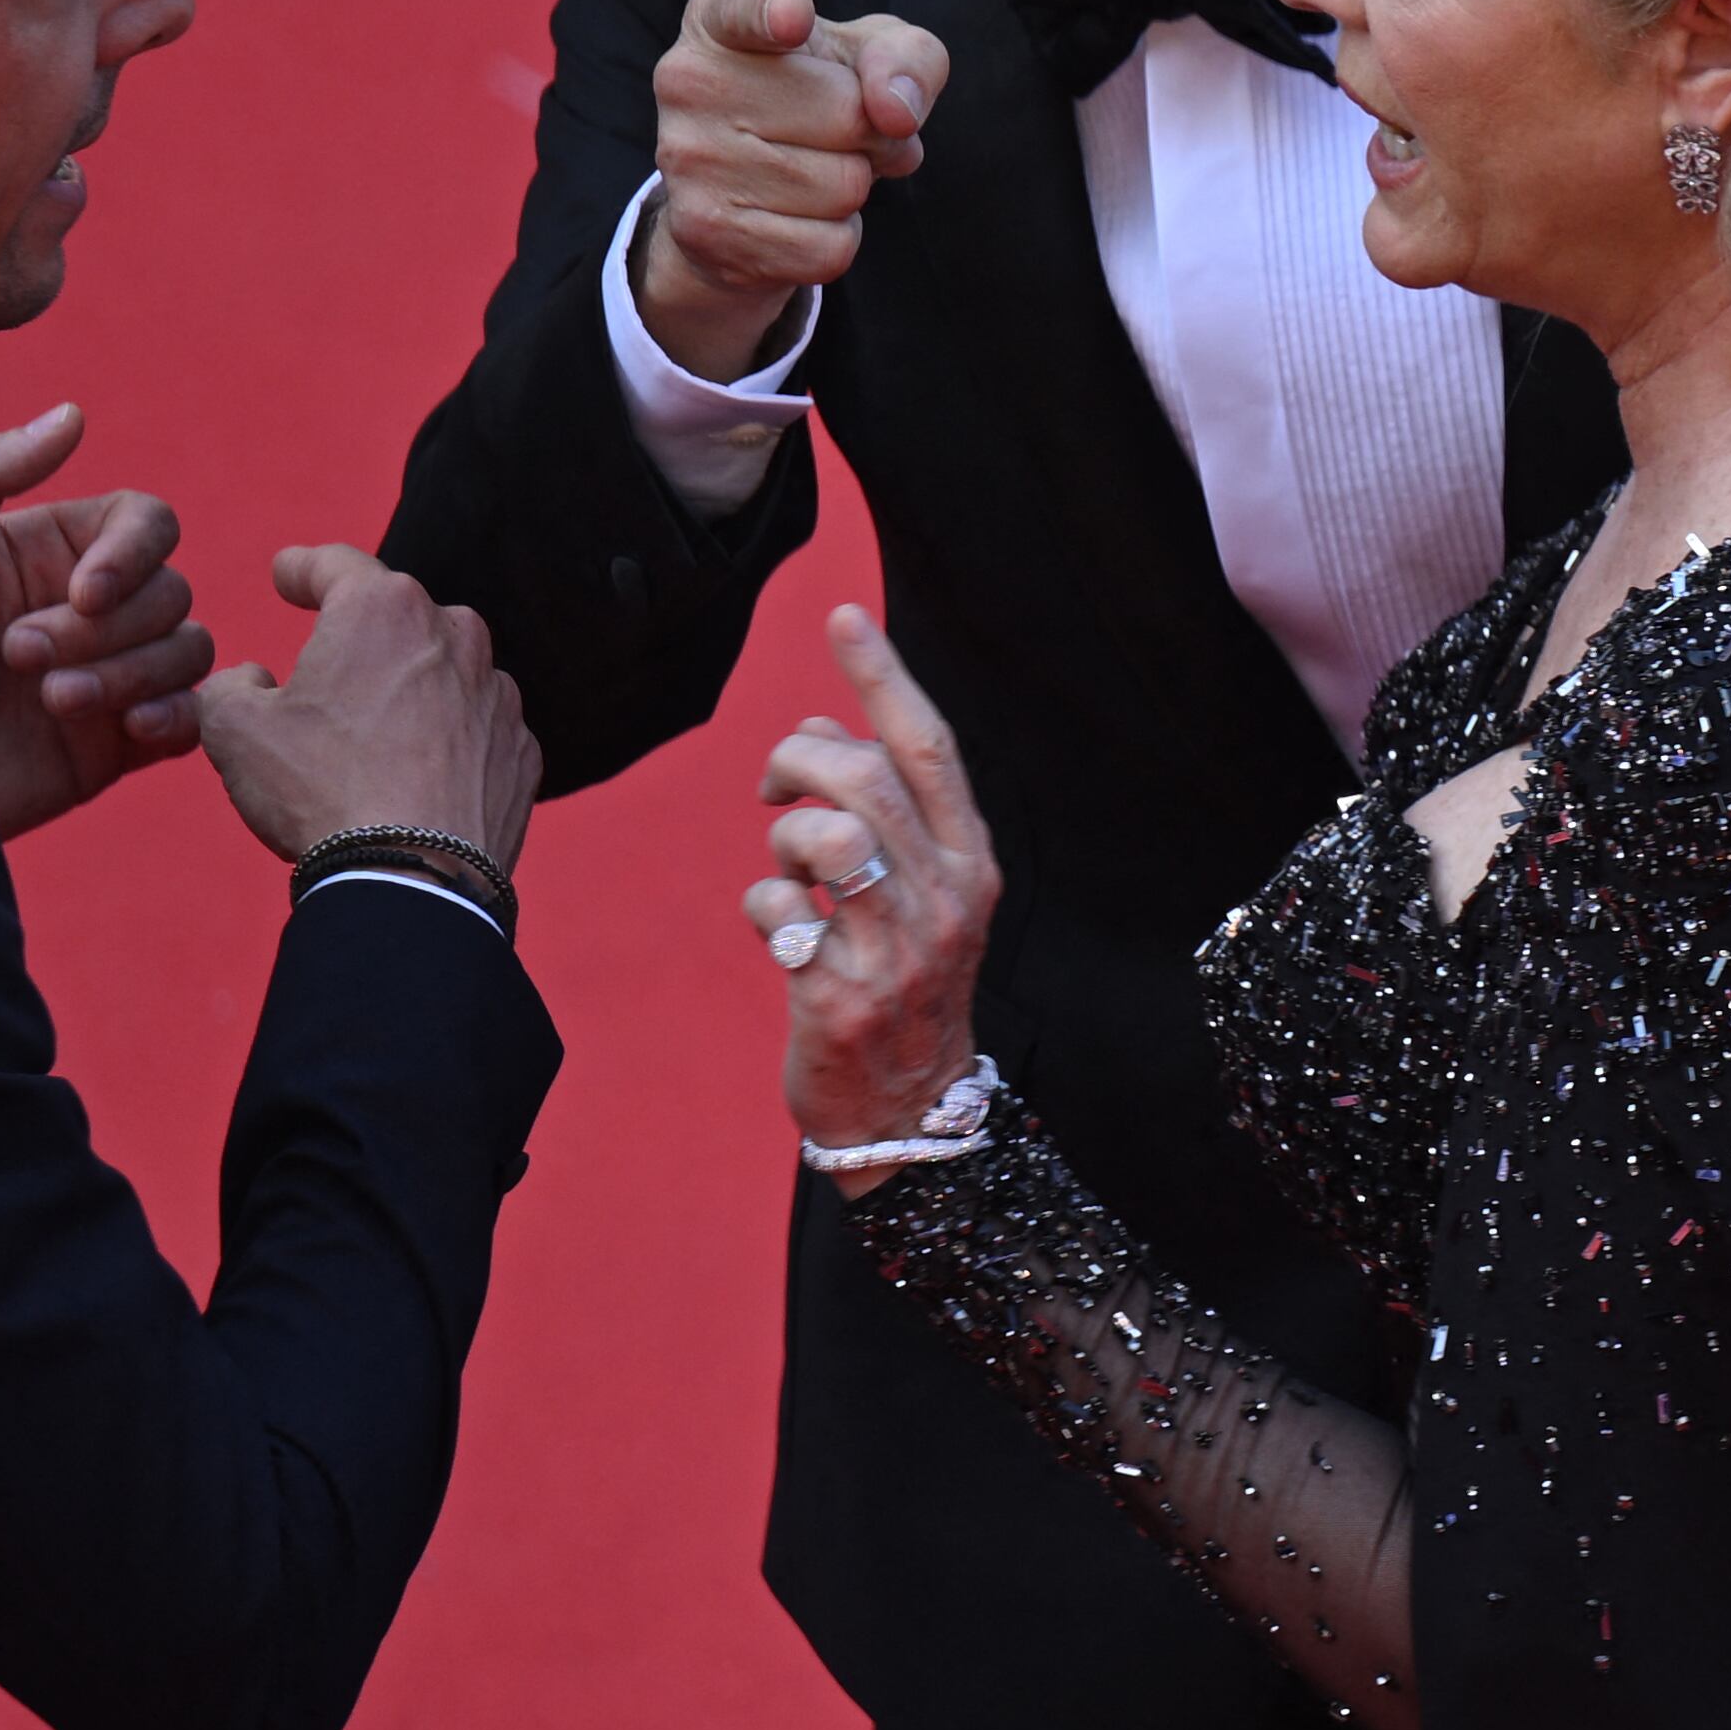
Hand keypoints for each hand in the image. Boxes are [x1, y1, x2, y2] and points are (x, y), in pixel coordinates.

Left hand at [0, 405, 210, 841]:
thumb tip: (73, 413)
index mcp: (48, 552)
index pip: (147, 523)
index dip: (133, 553)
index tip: (84, 593)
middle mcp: (87, 609)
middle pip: (170, 591)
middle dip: (104, 630)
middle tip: (17, 658)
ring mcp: (108, 676)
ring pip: (188, 650)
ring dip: (129, 674)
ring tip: (51, 702)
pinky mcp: (115, 746)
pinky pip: (192, 718)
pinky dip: (176, 716)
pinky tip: (128, 728)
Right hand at [197, 546, 542, 871]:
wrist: (414, 881)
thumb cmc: (322, 793)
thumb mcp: (234, 732)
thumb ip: (230, 687)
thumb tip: (250, 680)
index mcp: (381, 610)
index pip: (334, 565)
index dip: (302, 567)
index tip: (287, 574)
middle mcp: (452, 634)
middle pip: (395, 621)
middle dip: (360, 642)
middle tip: (325, 686)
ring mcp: (496, 694)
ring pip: (442, 675)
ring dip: (409, 695)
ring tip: (371, 748)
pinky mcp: (520, 750)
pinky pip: (474, 731)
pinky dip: (447, 745)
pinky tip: (417, 782)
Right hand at [636, 0, 951, 381]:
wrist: (739, 196)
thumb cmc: (815, 99)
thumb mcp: (868, 57)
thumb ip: (906, 58)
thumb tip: (896, 112)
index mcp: (718, 18)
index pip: (746, 5)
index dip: (776, 9)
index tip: (794, 15)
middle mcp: (688, 80)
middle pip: (847, 114)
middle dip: (871, 134)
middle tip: (838, 134)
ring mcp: (688, 159)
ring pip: (843, 187)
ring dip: (853, 189)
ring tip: (813, 171)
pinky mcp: (704, 232)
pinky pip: (828, 247)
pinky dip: (836, 238)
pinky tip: (797, 218)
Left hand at [756, 606, 1000, 1180]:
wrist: (909, 1113)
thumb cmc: (904, 982)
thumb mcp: (920, 893)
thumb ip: (883, 813)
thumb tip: (816, 728)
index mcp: (969, 864)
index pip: (930, 749)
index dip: (884, 677)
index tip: (843, 616)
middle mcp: (944, 901)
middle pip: (864, 780)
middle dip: (802, 760)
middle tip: (776, 787)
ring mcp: (896, 953)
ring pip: (824, 837)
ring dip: (783, 836)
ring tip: (786, 866)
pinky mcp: (839, 999)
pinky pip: (776, 911)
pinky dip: (761, 906)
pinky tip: (779, 929)